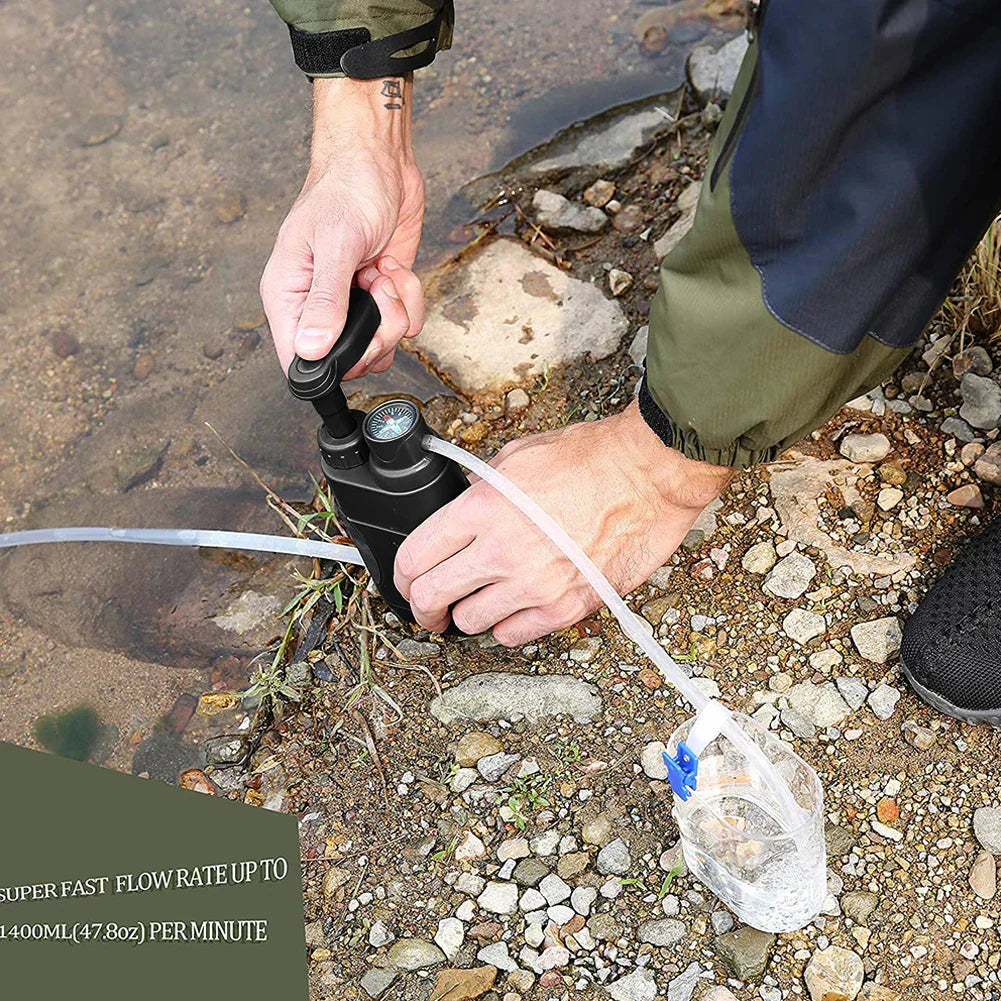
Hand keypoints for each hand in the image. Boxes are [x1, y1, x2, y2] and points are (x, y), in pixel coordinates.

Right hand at [260, 76, 425, 376]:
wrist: (380, 159)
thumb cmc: (345, 188)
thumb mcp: (335, 244)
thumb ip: (325, 300)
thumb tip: (310, 349)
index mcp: (290, 296)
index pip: (297, 358)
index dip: (327, 366)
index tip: (353, 342)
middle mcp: (319, 306)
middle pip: (350, 360)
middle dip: (376, 334)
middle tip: (377, 293)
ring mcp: (354, 303)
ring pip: (382, 345)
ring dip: (396, 313)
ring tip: (384, 274)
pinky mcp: (384, 295)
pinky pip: (405, 323)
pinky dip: (410, 298)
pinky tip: (394, 268)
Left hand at [394, 400, 734, 644]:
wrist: (648, 476)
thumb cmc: (591, 458)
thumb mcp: (517, 456)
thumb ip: (479, 489)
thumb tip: (460, 506)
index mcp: (481, 508)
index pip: (415, 555)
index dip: (402, 574)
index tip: (407, 580)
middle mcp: (500, 551)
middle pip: (432, 595)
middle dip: (423, 605)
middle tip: (428, 606)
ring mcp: (532, 584)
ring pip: (469, 621)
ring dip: (467, 613)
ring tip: (479, 601)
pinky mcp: (565, 607)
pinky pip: (512, 635)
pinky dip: (506, 626)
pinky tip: (513, 608)